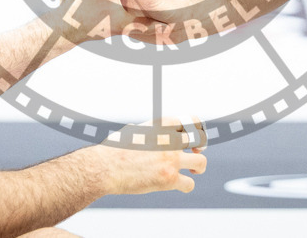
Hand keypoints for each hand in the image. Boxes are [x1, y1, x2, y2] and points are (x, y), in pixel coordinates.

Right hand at [92, 116, 206, 194]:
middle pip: (200, 139)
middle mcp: (171, 140)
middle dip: (201, 146)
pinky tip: (179, 185)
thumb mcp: (136, 130)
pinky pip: (189, 184)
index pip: (191, 121)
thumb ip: (152, 132)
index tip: (194, 137)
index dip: (197, 129)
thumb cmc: (115, 150)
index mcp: (163, 125)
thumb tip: (156, 135)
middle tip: (196, 153)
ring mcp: (172, 159)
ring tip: (193, 171)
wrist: (105, 168)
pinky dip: (186, 185)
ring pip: (201, 162)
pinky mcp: (169, 178)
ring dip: (199, 167)